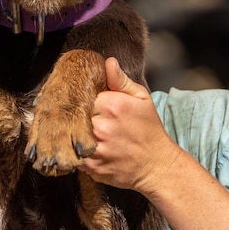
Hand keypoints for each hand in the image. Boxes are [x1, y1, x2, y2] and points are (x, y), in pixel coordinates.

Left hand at [87, 58, 182, 193]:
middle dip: (78, 118)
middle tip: (91, 121)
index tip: (90, 105)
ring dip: (77, 136)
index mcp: (111, 105)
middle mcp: (101, 127)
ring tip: (90, 136)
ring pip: (72, 136)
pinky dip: (79, 153)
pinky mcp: (91, 167)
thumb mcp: (142, 99)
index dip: (84, 99)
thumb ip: (121, 81)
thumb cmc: (149, 129)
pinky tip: (93, 150)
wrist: (156, 165)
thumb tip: (108, 62)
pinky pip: (74, 156)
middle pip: (74, 116)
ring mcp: (94, 149)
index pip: (82, 95)